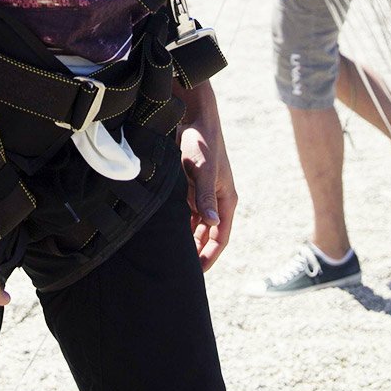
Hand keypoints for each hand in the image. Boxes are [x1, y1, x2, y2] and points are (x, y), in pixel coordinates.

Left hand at [177, 87, 237, 271]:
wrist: (193, 117)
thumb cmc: (203, 142)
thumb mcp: (203, 170)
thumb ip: (205, 197)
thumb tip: (213, 223)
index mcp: (226, 199)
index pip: (221, 236)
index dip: (211, 255)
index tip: (199, 273)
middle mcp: (216, 198)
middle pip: (208, 233)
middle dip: (197, 250)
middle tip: (180, 268)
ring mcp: (202, 192)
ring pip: (195, 223)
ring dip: (187, 237)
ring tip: (171, 253)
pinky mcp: (190, 185)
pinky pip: (185, 210)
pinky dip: (179, 221)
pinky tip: (165, 230)